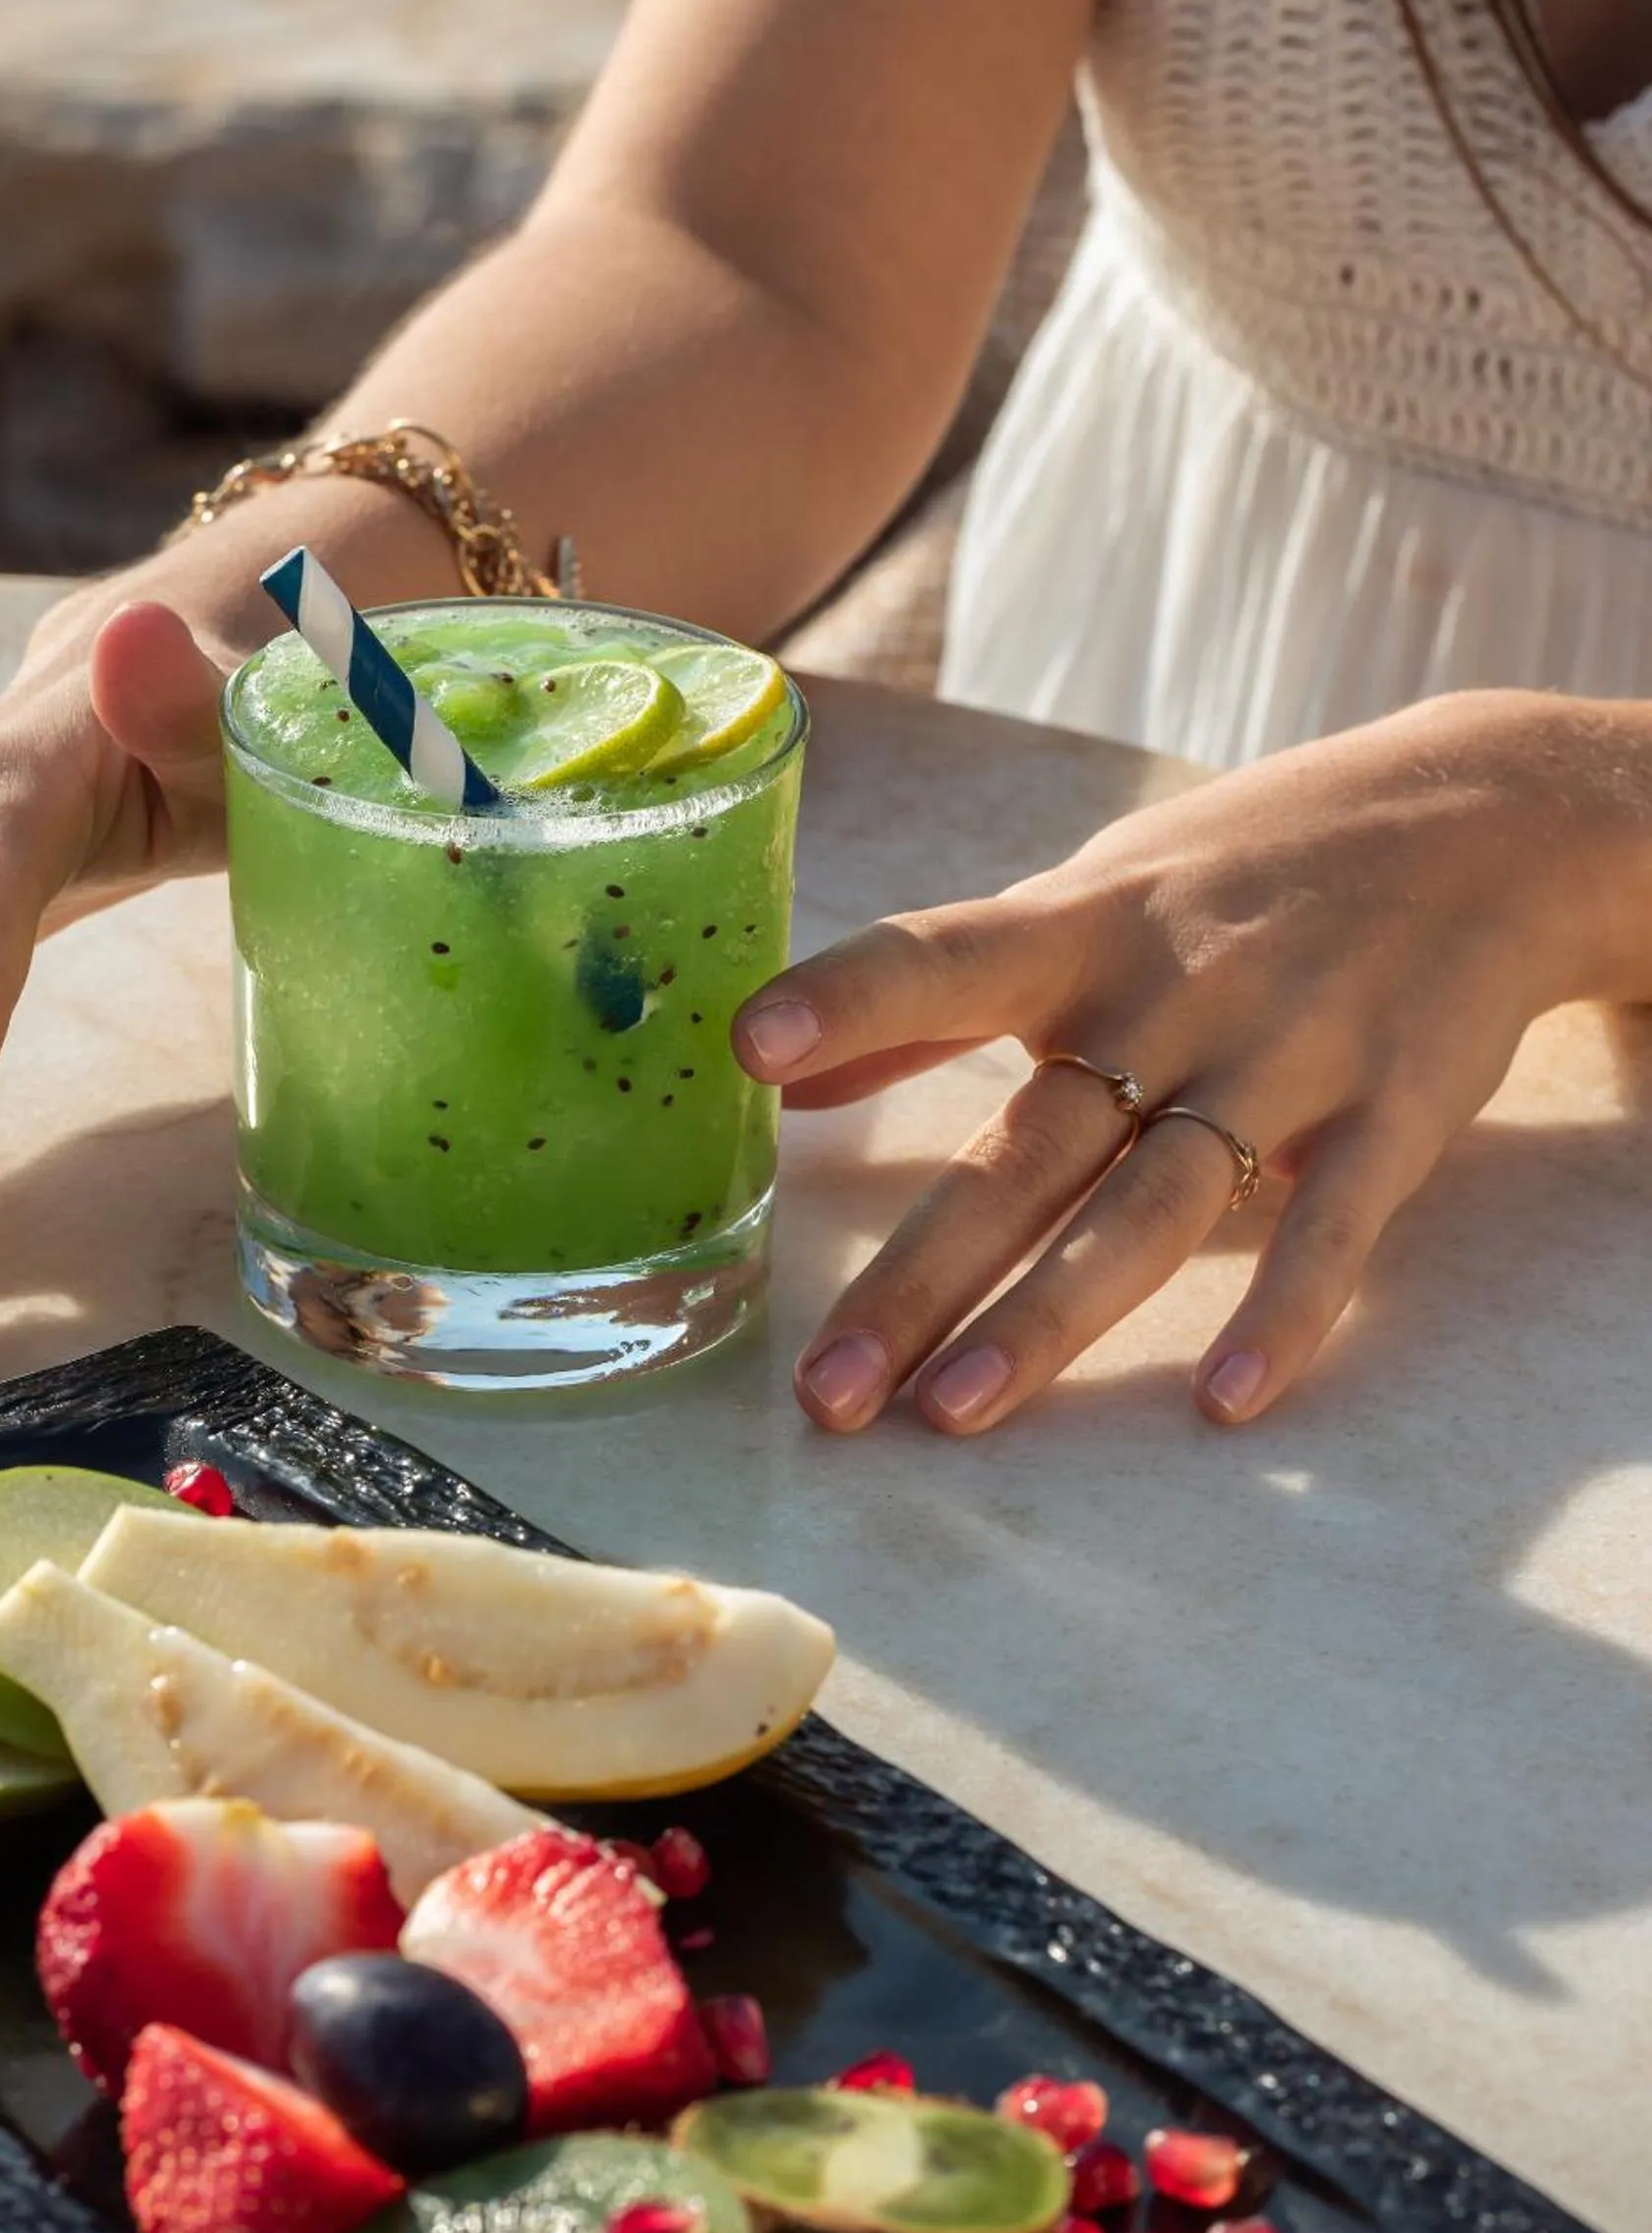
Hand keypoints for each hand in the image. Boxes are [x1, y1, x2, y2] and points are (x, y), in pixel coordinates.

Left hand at [736, 692, 1646, 1433]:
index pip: (941, 959)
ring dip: (1052, 1313)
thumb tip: (776, 1076)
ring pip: (1154, 1205)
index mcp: (1077, 933)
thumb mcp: (1086, 899)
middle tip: (829, 1391)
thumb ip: (938, 995)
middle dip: (922, 1275)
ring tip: (955, 1412)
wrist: (1485, 820)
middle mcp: (1169, 996)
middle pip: (1029, 1149)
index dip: (849, 999)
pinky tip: (1221, 1399)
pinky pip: (1332, 1229)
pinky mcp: (1395, 1111)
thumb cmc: (1240, 876)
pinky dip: (1282, 1313)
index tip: (747, 1043)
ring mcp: (1285, 1056)